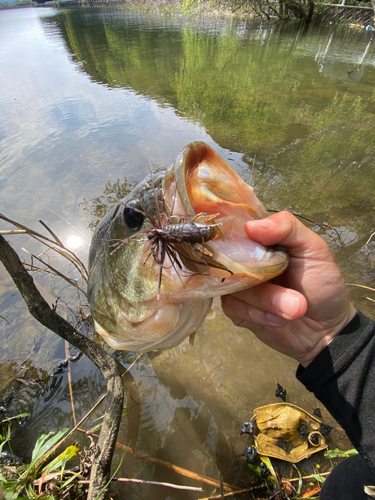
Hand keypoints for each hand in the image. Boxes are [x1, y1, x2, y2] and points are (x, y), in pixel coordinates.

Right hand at [221, 211, 356, 366]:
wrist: (326, 329)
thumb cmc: (322, 284)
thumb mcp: (314, 248)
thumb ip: (287, 228)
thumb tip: (249, 226)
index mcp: (259, 240)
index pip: (235, 228)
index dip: (238, 237)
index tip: (257, 252)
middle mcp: (243, 259)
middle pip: (231, 259)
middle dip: (262, 280)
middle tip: (294, 293)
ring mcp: (237, 284)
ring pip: (233, 285)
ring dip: (267, 301)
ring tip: (294, 309)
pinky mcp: (235, 309)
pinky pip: (233, 306)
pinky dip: (258, 314)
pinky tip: (278, 320)